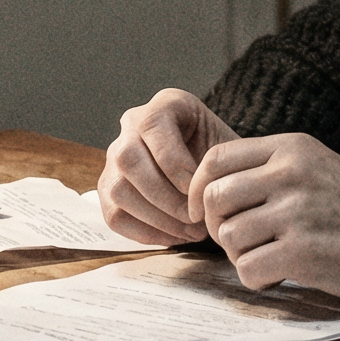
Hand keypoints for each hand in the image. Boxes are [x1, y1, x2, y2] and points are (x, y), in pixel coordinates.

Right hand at [98, 88, 238, 244]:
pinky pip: (114, 215)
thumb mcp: (230, 147)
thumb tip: (203, 195)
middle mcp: (132, 125)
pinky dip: (145, 233)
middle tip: (196, 218)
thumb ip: (220, 162)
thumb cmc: (226, 156)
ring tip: (191, 231)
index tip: (200, 191)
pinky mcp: (109, 189)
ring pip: (117, 190)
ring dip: (157, 218)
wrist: (217, 169)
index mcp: (165, 104)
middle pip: (128, 159)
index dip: (175, 164)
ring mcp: (115, 158)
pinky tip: (176, 236)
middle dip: (164, 196)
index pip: (152, 127)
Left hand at [186, 133, 339, 303]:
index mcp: (292, 149)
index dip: (199, 187)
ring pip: (229, 237)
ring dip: (242, 256)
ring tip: (271, 258)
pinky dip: (258, 280)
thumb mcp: (317, 168)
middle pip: (216, 197)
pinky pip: (248, 269)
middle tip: (241, 242)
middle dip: (218, 227)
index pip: (217, 157)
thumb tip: (213, 189)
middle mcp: (290, 174)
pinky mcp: (302, 252)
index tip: (205, 211)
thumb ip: (271, 170)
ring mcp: (296, 212)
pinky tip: (282, 275)